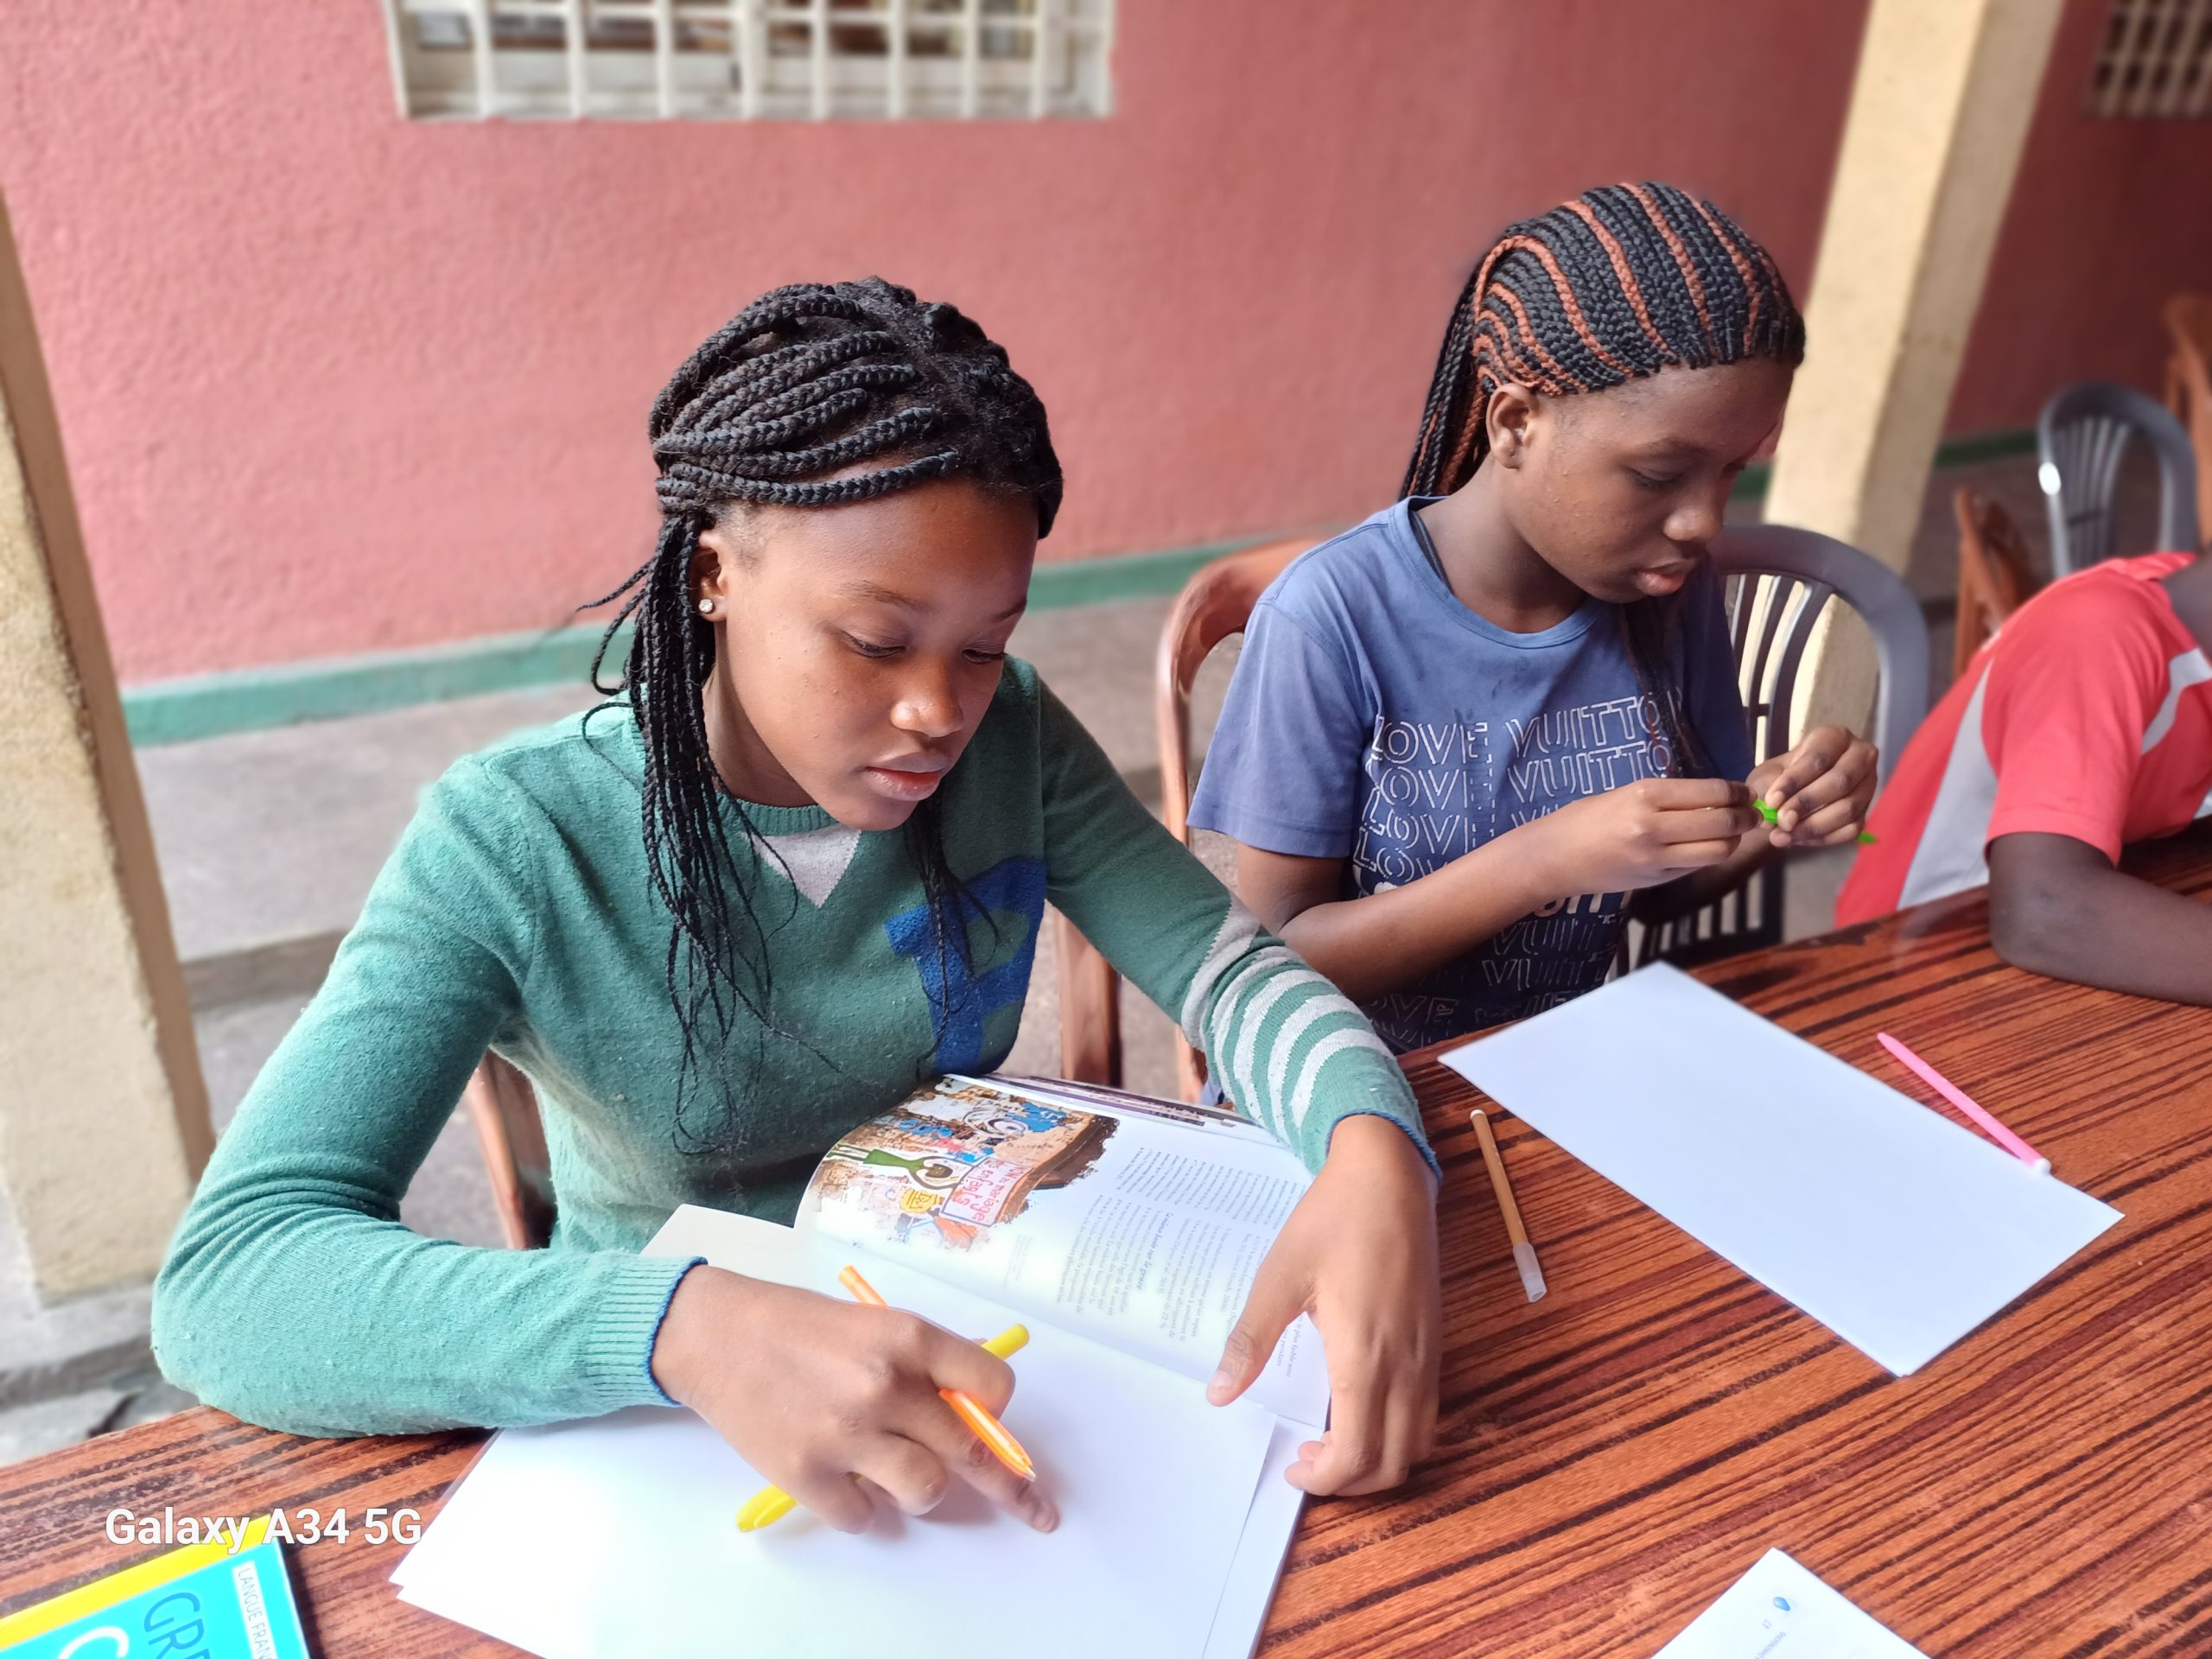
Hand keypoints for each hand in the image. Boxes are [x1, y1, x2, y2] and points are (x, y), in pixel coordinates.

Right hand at [650, 1267, 1057, 1533]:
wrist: (715, 1335)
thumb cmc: (798, 1325)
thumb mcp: (873, 1323)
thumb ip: (924, 1362)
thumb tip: (979, 1405)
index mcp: (907, 1337)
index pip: (993, 1385)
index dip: (999, 1411)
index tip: (995, 1425)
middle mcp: (885, 1385)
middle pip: (971, 1450)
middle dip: (1002, 1482)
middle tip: (1029, 1505)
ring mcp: (846, 1433)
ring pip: (926, 1490)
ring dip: (920, 1490)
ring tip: (891, 1469)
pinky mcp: (806, 1474)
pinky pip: (864, 1519)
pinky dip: (860, 1508)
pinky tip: (841, 1478)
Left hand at [1208, 1115, 1440, 1495]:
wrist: (1388, 1176)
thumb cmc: (1333, 1219)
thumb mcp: (1280, 1276)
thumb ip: (1251, 1340)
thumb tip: (1219, 1392)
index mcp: (1365, 1355)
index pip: (1357, 1452)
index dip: (1324, 1478)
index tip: (1292, 1468)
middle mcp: (1406, 1366)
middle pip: (1393, 1463)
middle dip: (1350, 1482)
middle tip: (1306, 1462)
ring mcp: (1428, 1356)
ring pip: (1418, 1444)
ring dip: (1378, 1461)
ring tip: (1331, 1441)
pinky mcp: (1435, 1342)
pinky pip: (1427, 1413)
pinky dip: (1398, 1434)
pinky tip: (1359, 1407)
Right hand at [1530, 776, 1761, 895]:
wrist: (1554, 857)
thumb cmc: (1586, 818)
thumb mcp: (1626, 794)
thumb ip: (1669, 798)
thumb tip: (1716, 798)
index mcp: (1645, 794)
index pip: (1711, 792)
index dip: (1737, 792)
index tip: (1744, 792)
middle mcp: (1653, 826)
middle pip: (1723, 823)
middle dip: (1745, 817)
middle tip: (1751, 812)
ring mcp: (1655, 857)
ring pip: (1718, 850)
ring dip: (1734, 840)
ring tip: (1733, 832)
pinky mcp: (1656, 879)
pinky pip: (1697, 865)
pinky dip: (1709, 855)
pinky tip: (1705, 846)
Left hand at [1749, 726, 1877, 846]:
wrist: (1790, 792)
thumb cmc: (1780, 776)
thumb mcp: (1769, 774)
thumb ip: (1769, 789)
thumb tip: (1772, 815)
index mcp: (1834, 737)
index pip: (1818, 758)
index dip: (1794, 781)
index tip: (1771, 801)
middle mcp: (1860, 756)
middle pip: (1840, 781)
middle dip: (1806, 804)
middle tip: (1781, 820)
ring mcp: (1868, 785)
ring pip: (1848, 808)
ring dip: (1813, 826)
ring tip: (1783, 835)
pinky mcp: (1866, 812)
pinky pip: (1850, 829)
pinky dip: (1822, 837)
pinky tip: (1798, 838)